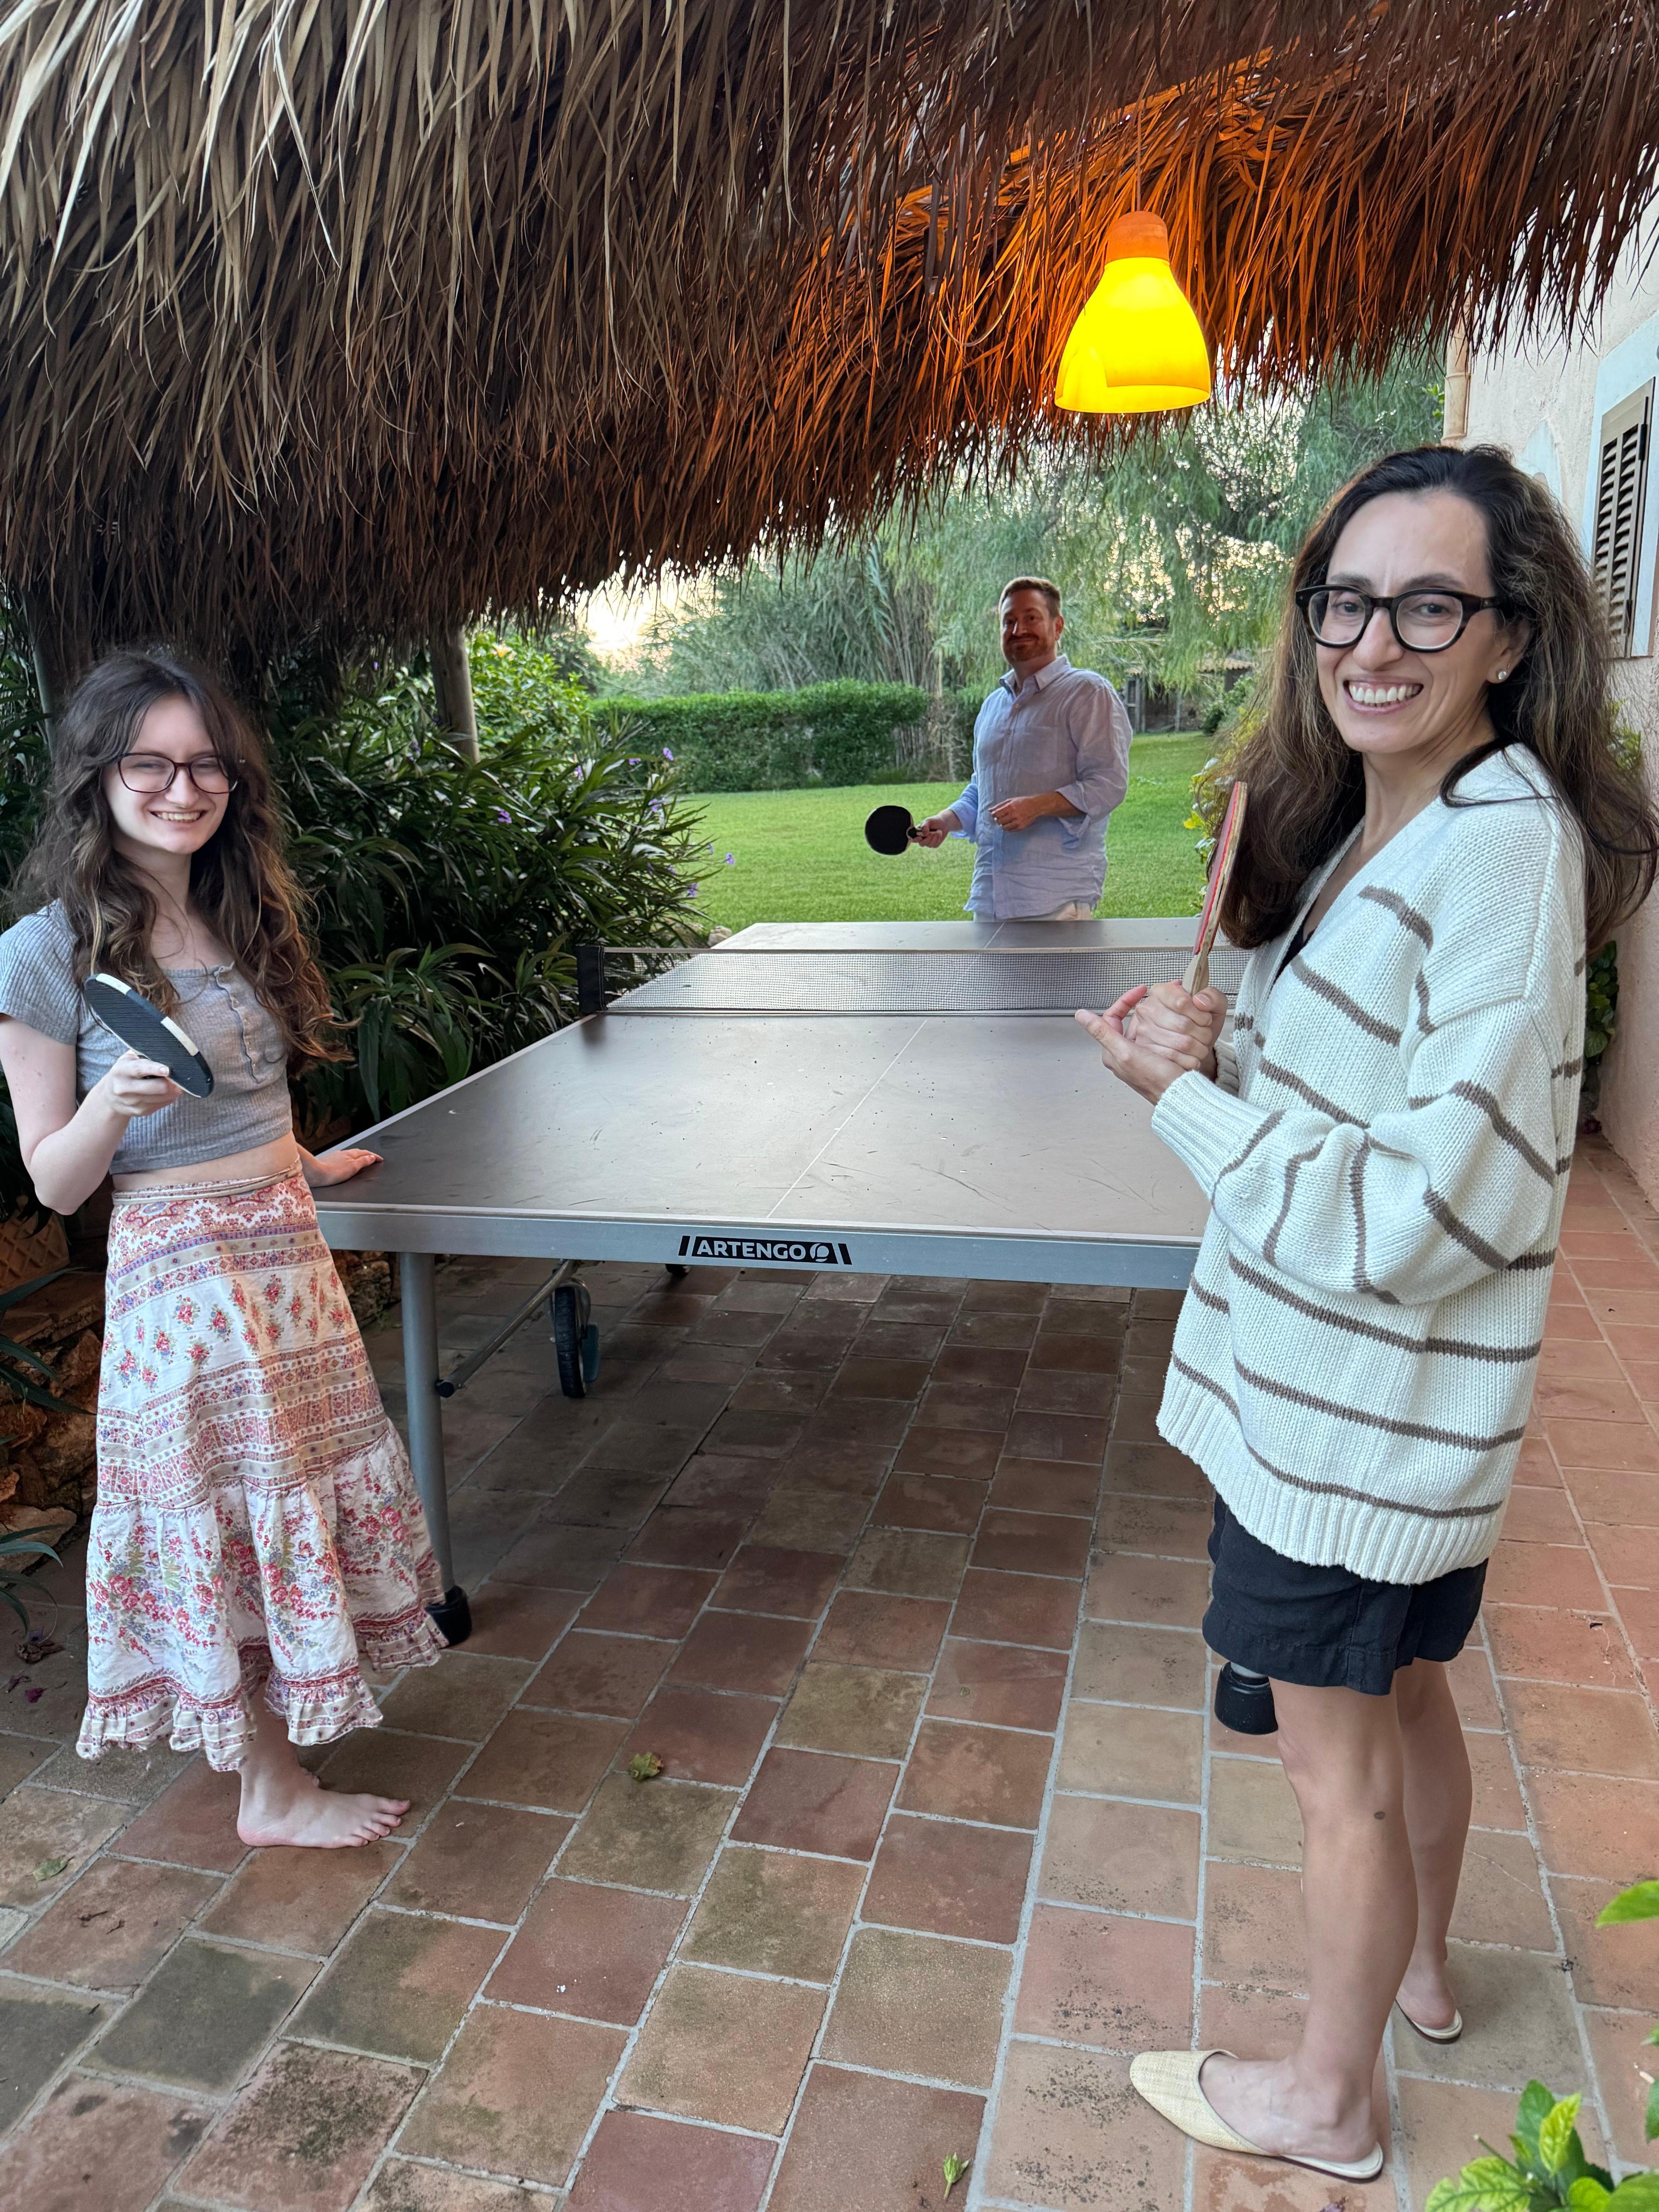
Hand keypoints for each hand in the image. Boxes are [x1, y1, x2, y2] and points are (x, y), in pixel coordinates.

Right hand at [97, 1051, 181, 1120]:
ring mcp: (131, 1102)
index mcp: (120, 1071)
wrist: (110, 1096)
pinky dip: (168, 1097)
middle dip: (171, 1082)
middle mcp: (123, 1088)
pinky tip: (167, 1092)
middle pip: (156, 1087)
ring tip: (174, 1083)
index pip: (139, 1069)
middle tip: (178, 1077)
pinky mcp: (139, 1112)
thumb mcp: (128, 1060)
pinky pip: (161, 1104)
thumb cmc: (125, 1072)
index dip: (155, 1069)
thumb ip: (143, 1056)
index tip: (167, 1070)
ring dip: (173, 1090)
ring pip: (162, 1097)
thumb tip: (167, 1055)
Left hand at [306, 1146, 381, 1186]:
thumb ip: (363, 1161)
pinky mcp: (328, 1161)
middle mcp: (342, 1153)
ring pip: (349, 1155)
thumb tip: (371, 1157)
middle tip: (372, 1158)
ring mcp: (334, 1156)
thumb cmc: (333, 1172)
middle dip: (366, 1155)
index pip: (365, 1153)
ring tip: (360, 1162)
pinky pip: (342, 1159)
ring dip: (356, 1158)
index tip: (380, 1159)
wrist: (315, 1173)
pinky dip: (348, 1161)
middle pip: (357, 1152)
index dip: (374, 1156)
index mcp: (350, 1154)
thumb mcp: (353, 1167)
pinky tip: (345, 1165)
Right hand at [914, 814, 954, 847]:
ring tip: (937, 831)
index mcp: (917, 833)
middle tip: (933, 832)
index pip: (913, 839)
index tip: (920, 837)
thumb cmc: (933, 821)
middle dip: (928, 838)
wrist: (943, 823)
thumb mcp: (928, 821)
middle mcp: (922, 839)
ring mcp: (928, 843)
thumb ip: (924, 826)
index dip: (915, 840)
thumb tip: (925, 834)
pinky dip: (938, 839)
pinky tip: (939, 834)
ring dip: (934, 837)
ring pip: (929, 845)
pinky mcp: (934, 845)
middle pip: (921, 844)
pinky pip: (935, 845)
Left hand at [988, 793, 1053, 831]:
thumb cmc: (1022, 802)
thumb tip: (990, 810)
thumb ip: (999, 806)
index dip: (994, 815)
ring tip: (1006, 820)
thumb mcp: (1010, 801)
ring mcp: (1018, 822)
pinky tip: (1011, 822)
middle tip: (1001, 817)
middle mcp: (1014, 815)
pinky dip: (1009, 827)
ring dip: (1002, 824)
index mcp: (1010, 807)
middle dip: (997, 820)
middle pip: (999, 821)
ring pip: (1003, 827)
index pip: (996, 814)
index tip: (995, 814)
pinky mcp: (1021, 827)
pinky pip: (1010, 830)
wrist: (1035, 806)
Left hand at [1074, 982, 1223, 1105]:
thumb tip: (1081, 1016)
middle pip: (1132, 1020)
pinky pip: (1159, 1035)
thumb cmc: (1155, 1080)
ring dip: (1158, 1016)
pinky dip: (1167, 1027)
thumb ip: (1102, 1033)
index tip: (1141, 990)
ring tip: (1169, 1008)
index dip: (1126, 1000)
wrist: (1180, 1095)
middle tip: (1160, 997)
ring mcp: (1140, 1055)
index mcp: (1113, 1051)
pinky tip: (1175, 1024)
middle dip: (1147, 1007)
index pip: (1113, 1016)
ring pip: (1147, 1026)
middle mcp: (1124, 1053)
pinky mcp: (1154, 1057)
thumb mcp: (1125, 1052)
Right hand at [1122, 980, 1226, 1072]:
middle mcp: (1147, 1010)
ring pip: (1181, 1043)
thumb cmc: (1199, 1023)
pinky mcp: (1146, 1052)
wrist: (1191, 1044)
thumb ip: (1212, 996)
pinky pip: (1175, 1058)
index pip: (1182, 1002)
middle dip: (1202, 1033)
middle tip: (1205, 1034)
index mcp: (1161, 992)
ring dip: (1199, 1048)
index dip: (1201, 1015)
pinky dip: (1191, 1060)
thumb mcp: (1213, 1005)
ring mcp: (1143, 1031)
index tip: (1206, 1019)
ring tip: (1201, 1046)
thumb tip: (1200, 1001)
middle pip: (1182, 1025)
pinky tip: (1193, 1056)